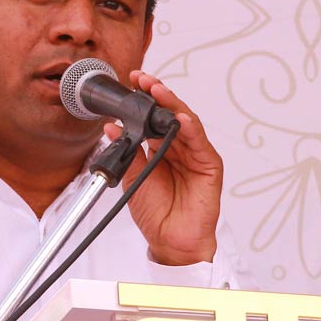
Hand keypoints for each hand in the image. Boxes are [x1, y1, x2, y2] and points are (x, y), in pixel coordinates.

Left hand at [102, 70, 221, 265]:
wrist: (171, 242)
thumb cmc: (156, 213)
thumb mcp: (133, 178)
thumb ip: (127, 152)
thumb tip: (112, 128)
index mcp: (160, 148)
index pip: (152, 117)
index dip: (143, 99)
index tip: (130, 82)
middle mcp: (178, 147)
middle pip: (169, 113)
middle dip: (156, 93)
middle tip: (142, 79)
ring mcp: (195, 154)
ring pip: (185, 121)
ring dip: (172, 104)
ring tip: (157, 90)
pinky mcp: (209, 165)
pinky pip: (199, 142)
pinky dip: (190, 128)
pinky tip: (179, 117)